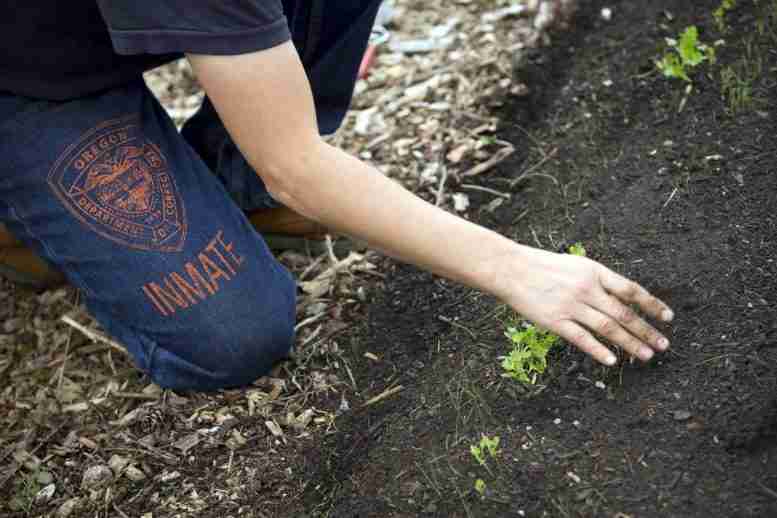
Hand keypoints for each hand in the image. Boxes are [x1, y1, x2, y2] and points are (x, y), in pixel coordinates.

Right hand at [501, 247, 673, 365]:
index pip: (631, 290)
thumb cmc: (543, 266)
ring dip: (630, 343)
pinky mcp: (555, 321)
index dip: (652, 304)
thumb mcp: (576, 265)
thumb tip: (623, 297)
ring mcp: (571, 306)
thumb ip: (598, 280)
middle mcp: (586, 289)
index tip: (668, 317)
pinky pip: (582, 338)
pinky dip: (599, 350)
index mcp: (594, 272)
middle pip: (623, 313)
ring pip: (608, 328)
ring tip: (646, 356)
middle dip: (646, 330)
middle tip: (663, 345)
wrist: (511, 269)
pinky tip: (613, 360)